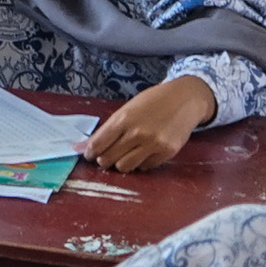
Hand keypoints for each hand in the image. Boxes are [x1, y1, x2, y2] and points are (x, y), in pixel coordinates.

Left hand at [81, 76, 218, 170]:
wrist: (186, 99)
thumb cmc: (153, 102)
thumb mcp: (128, 109)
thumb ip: (107, 129)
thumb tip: (80, 147)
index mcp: (124, 119)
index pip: (97, 144)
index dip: (89, 152)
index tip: (89, 154)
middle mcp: (138, 133)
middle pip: (108, 159)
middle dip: (104, 159)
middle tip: (107, 155)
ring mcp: (153, 144)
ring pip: (124, 167)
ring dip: (122, 163)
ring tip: (127, 153)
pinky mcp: (166, 152)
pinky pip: (144, 167)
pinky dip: (141, 162)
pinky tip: (145, 150)